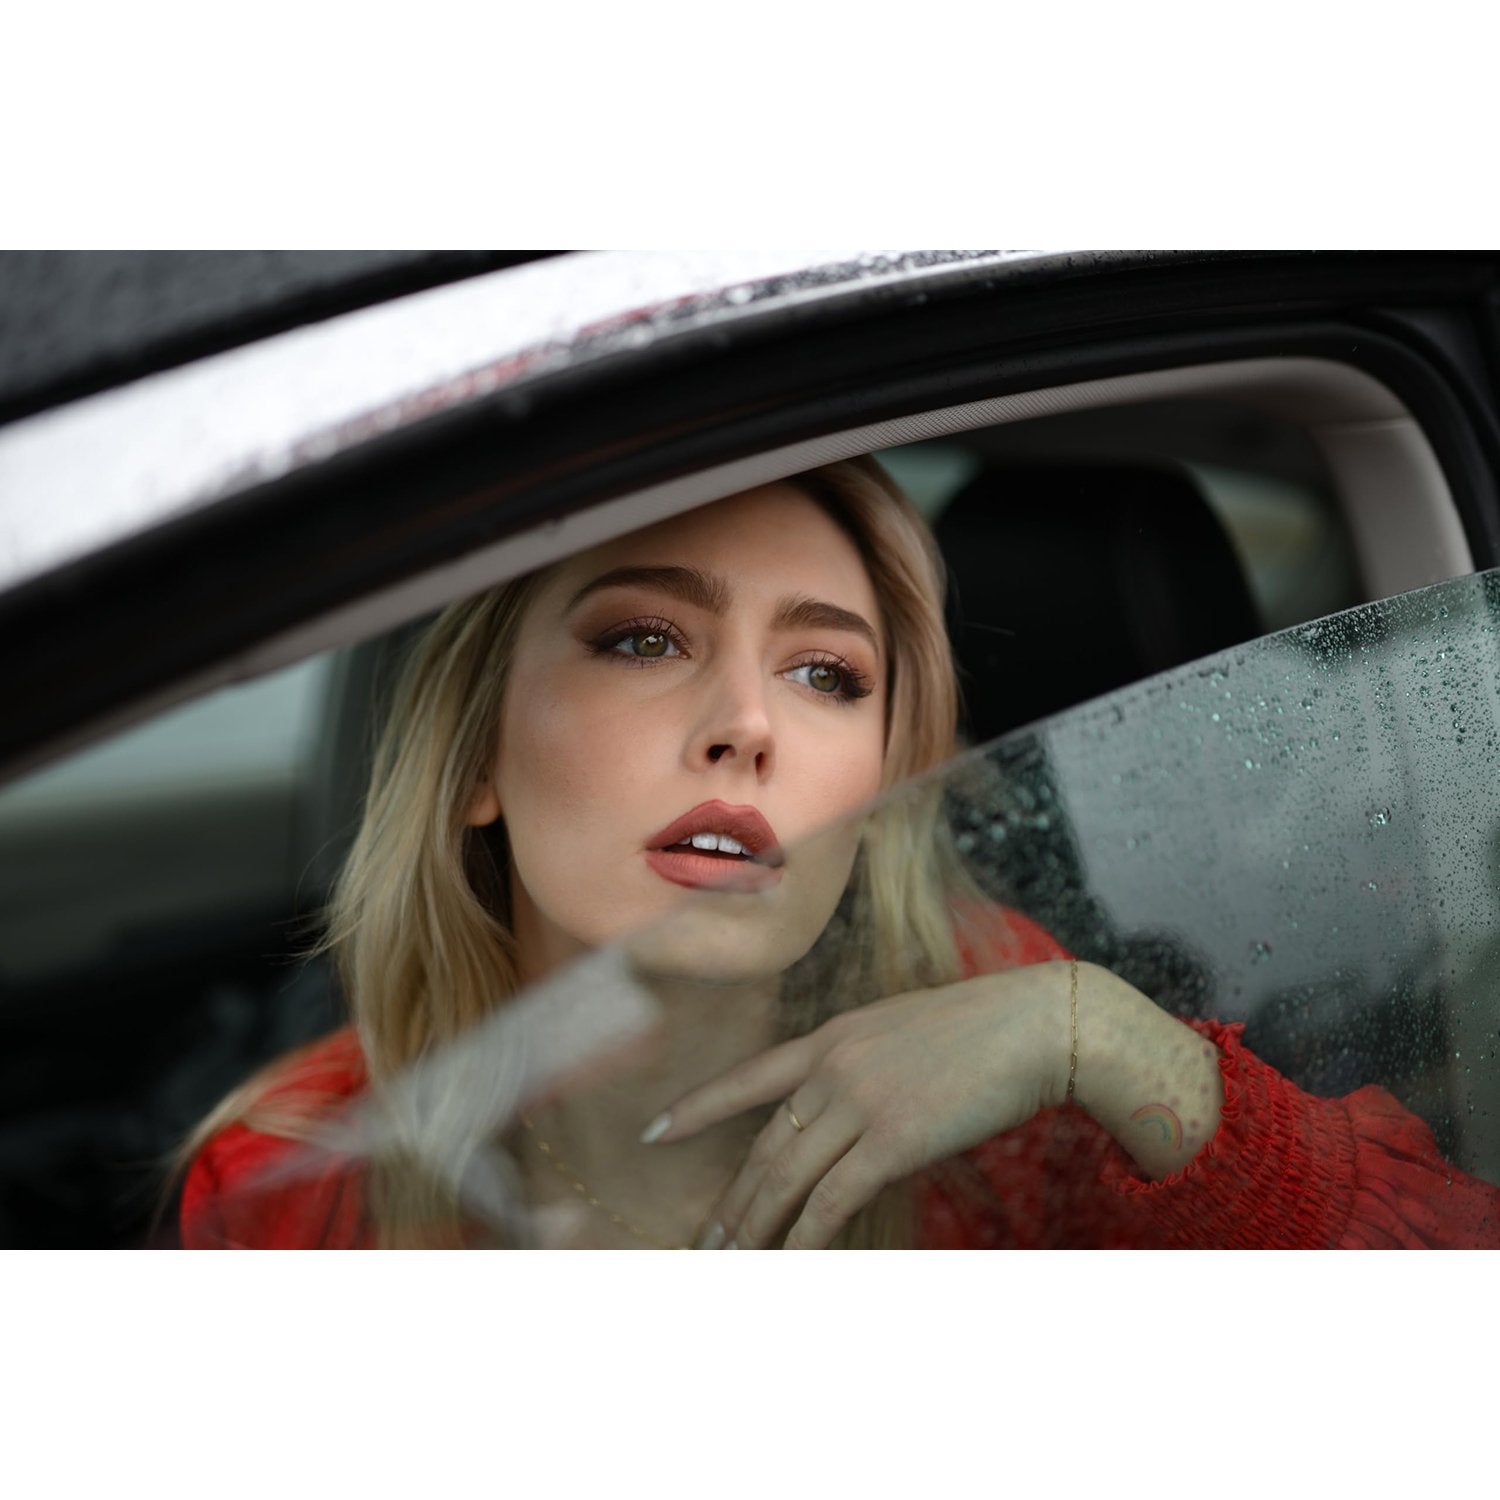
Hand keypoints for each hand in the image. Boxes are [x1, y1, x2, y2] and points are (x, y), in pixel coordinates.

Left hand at [643, 962, 1074, 1247]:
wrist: (1038, 1023)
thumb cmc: (986, 1029)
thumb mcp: (906, 1033)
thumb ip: (867, 1070)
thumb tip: (851, 1119)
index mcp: (833, 1036)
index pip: (748, 1078)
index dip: (696, 1109)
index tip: (654, 1132)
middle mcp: (834, 1066)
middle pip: (764, 1145)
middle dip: (732, 1201)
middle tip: (704, 1243)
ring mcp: (860, 1100)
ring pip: (788, 1177)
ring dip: (756, 1227)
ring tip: (729, 1263)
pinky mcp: (893, 1138)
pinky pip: (833, 1199)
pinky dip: (806, 1236)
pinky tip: (790, 1261)